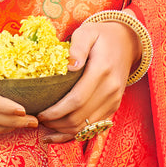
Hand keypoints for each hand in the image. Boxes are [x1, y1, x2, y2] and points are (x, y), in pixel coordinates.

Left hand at [37, 16, 140, 142]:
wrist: (126, 41)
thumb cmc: (101, 35)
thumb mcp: (87, 32)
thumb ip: (78, 46)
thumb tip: (70, 65)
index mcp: (102, 71)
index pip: (77, 100)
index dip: (57, 111)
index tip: (41, 113)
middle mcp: (110, 90)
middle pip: (80, 118)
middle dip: (57, 123)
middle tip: (39, 119)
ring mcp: (114, 100)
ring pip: (87, 127)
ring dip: (65, 131)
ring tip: (47, 127)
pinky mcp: (114, 106)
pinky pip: (95, 127)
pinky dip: (77, 134)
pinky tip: (62, 134)